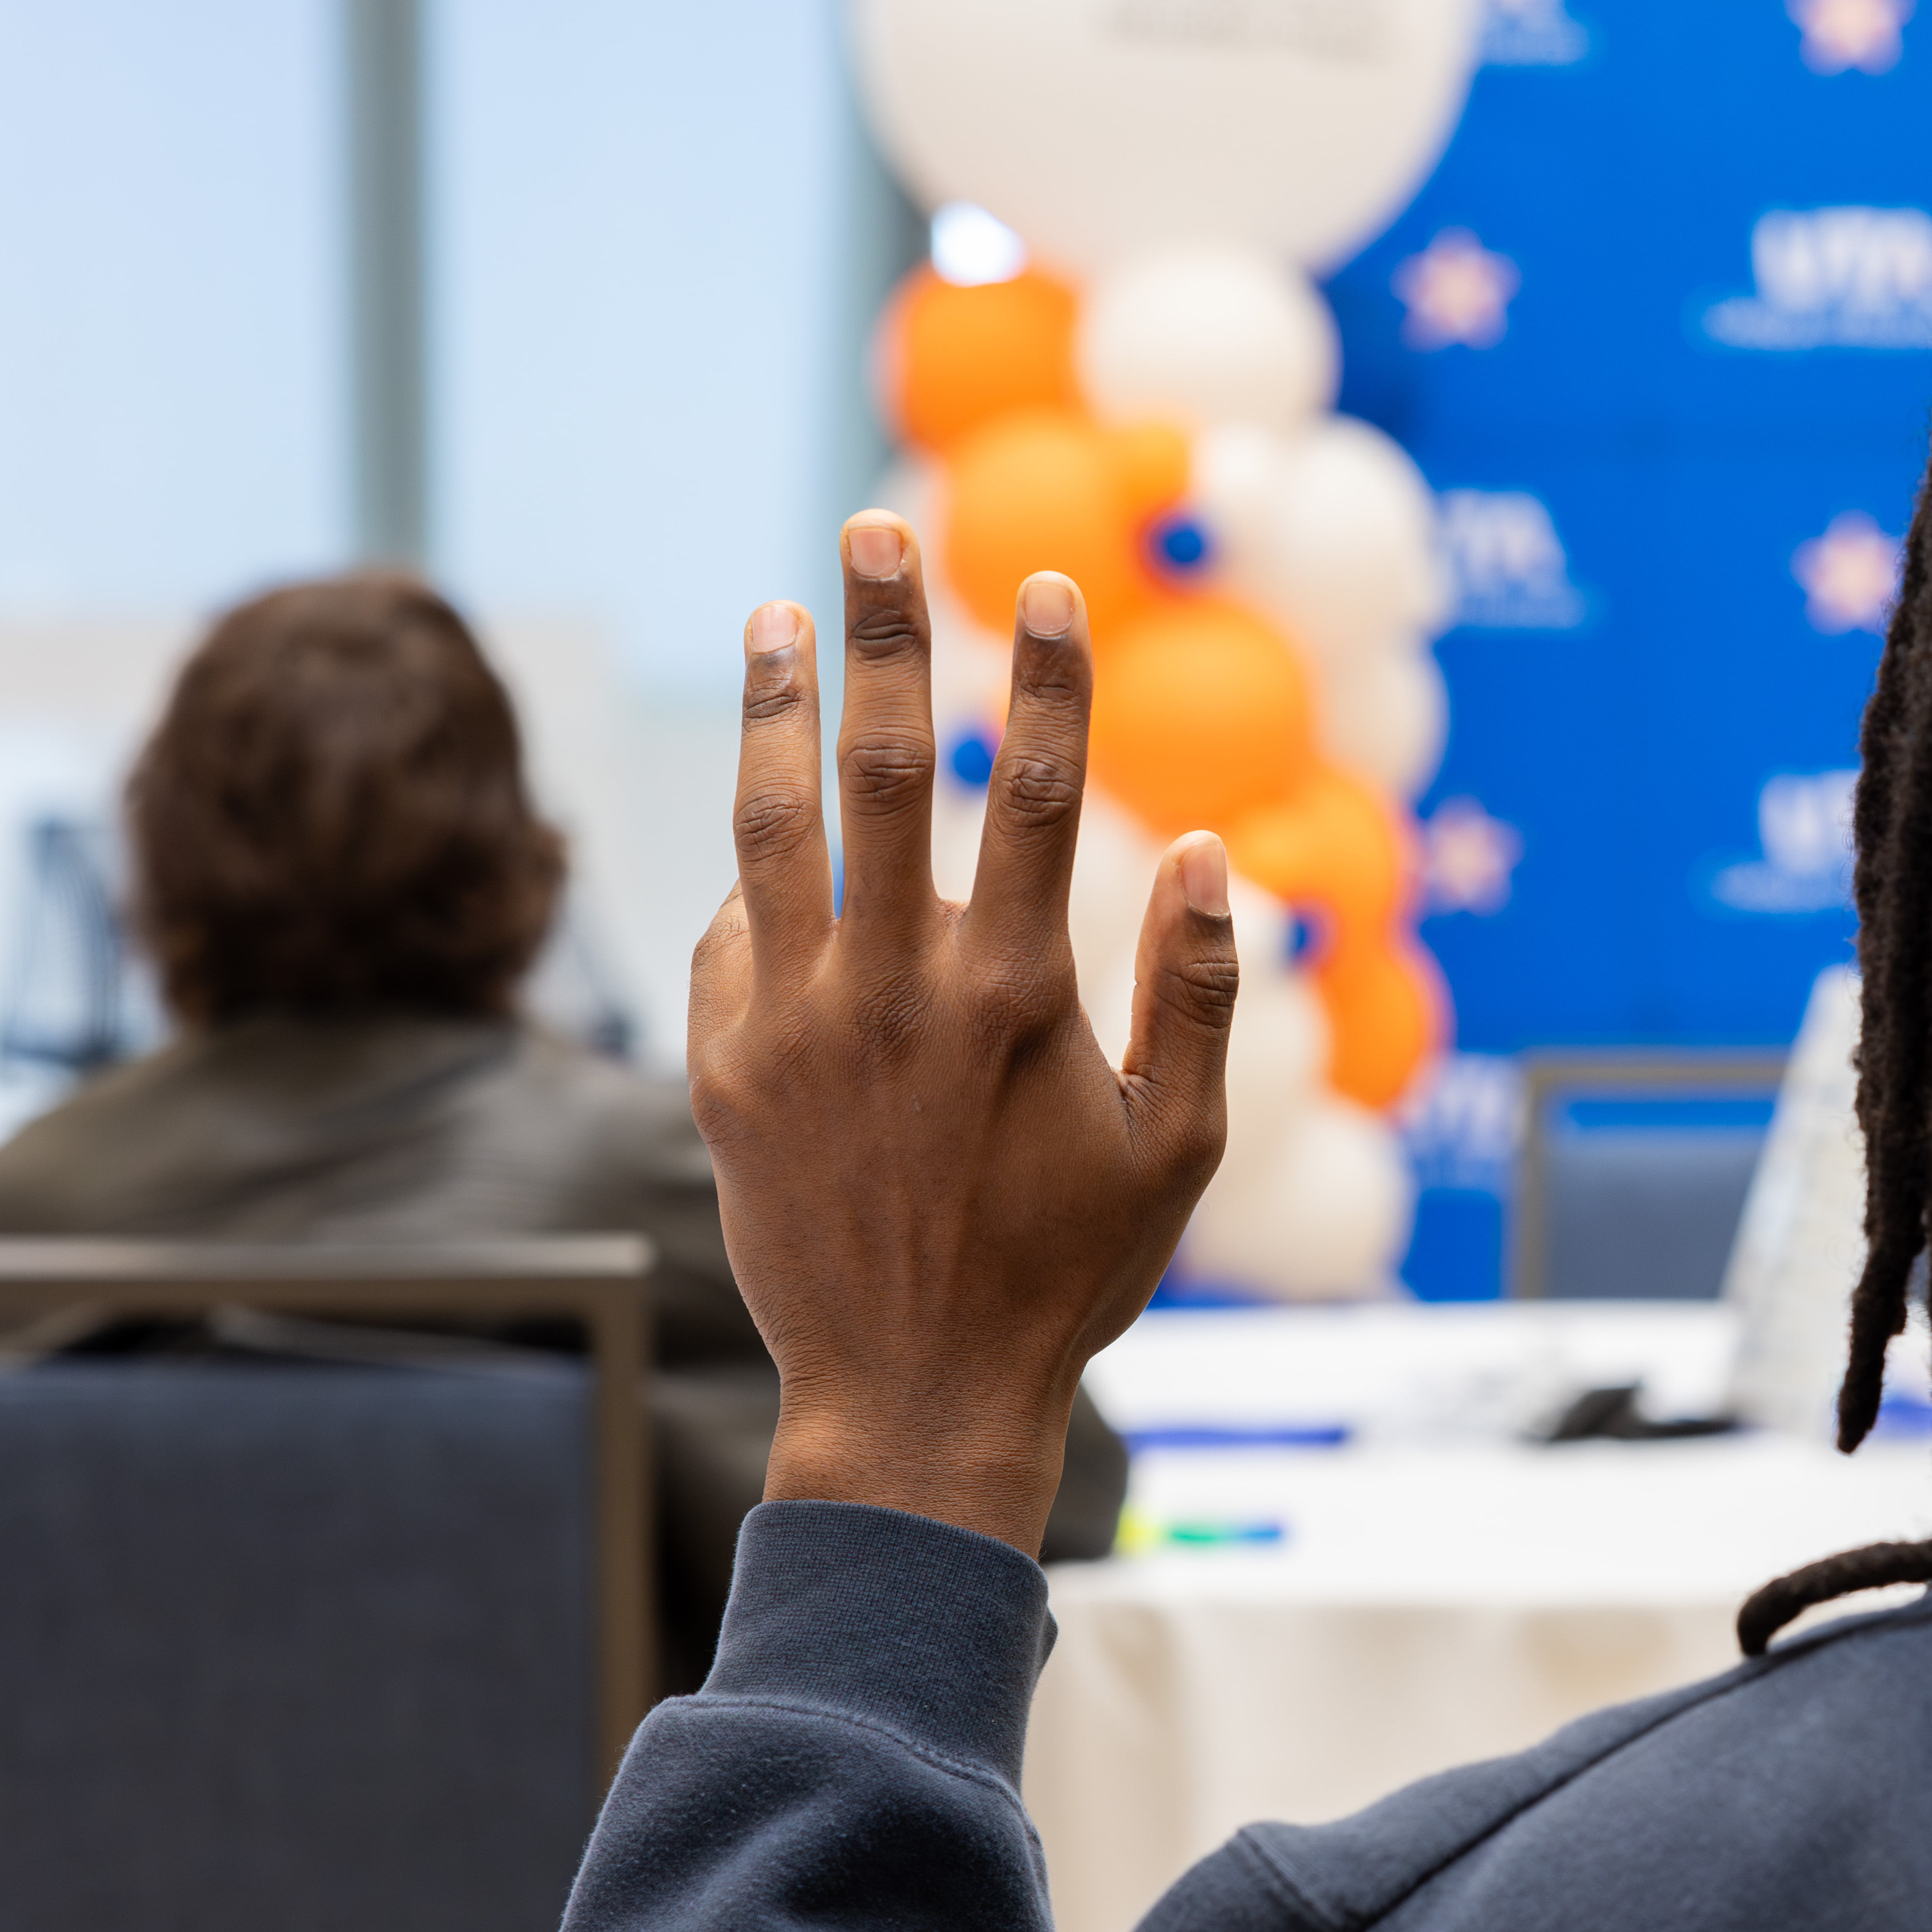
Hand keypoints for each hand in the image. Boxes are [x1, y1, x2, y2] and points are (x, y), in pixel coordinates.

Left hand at [689, 514, 1234, 1550]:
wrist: (914, 1397)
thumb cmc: (1066, 1275)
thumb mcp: (1175, 1150)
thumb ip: (1193, 994)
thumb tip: (1206, 853)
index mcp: (1015, 996)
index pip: (1023, 791)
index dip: (1037, 679)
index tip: (1039, 589)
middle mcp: (896, 991)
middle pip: (878, 769)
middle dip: (876, 636)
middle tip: (863, 533)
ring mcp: (795, 1027)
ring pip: (772, 827)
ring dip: (772, 709)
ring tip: (769, 617)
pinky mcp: (726, 1072)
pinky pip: (729, 940)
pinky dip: (751, 880)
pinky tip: (763, 839)